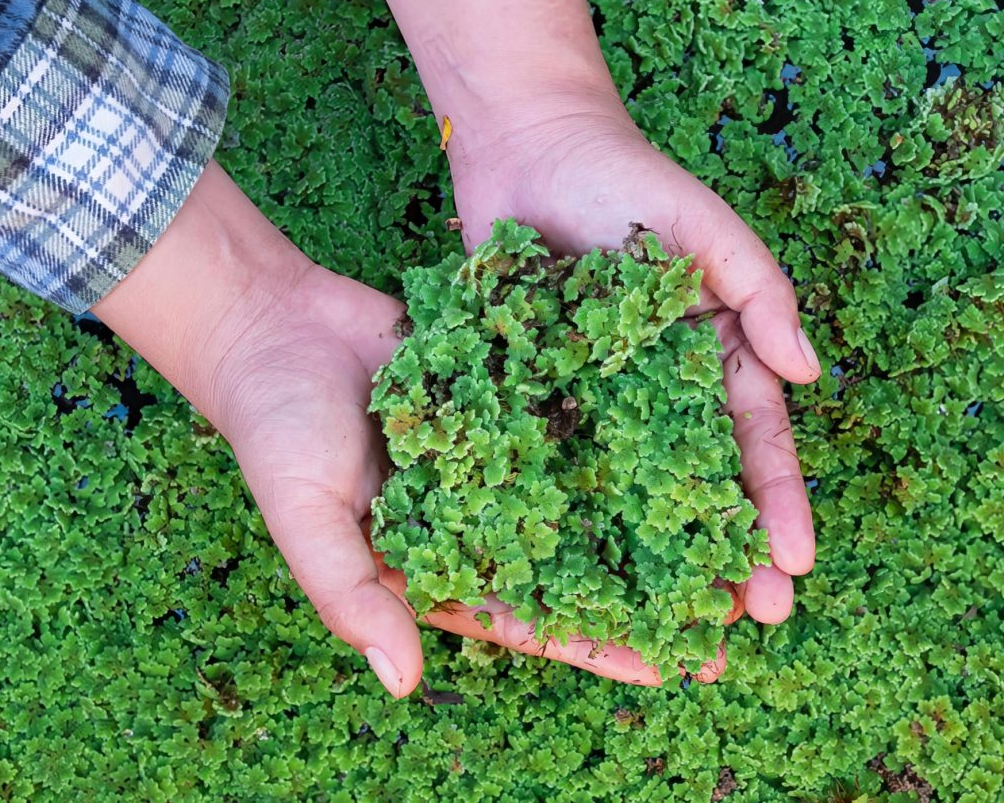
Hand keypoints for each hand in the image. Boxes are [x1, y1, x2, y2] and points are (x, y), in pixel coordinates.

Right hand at [95, 163, 712, 694]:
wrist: (271, 321)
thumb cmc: (275, 430)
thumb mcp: (306, 518)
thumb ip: (351, 595)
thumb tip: (404, 682)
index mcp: (439, 561)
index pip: (533, 616)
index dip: (599, 644)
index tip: (672, 665)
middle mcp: (482, 512)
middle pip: (580, 559)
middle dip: (650, 586)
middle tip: (733, 609)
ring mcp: (500, 450)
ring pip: (591, 488)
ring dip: (653, 509)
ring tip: (728, 528)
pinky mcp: (510, 390)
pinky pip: (574, 413)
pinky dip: (622, 425)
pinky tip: (685, 430)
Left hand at [384, 0, 820, 624]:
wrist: (527, 150)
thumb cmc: (626, 182)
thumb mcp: (707, 228)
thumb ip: (761, 293)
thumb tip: (807, 373)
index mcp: (715, 356)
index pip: (757, 444)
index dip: (778, 506)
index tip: (793, 570)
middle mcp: (663, 393)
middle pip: (701, 487)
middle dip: (729, 556)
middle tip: (746, 629)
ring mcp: (600, 402)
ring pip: (634, 496)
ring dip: (657, 560)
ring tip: (673, 627)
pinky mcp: (539, 401)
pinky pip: (559, 468)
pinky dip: (575, 521)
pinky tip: (580, 574)